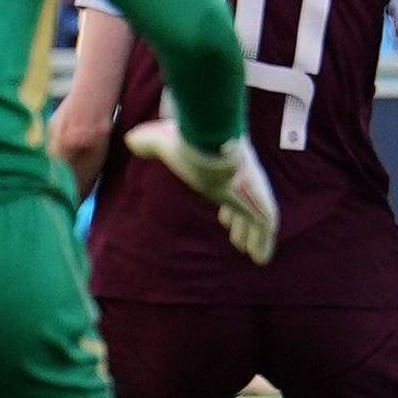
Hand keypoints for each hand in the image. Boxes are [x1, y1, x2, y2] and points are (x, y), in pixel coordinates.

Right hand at [125, 122, 279, 261]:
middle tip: (238, 240)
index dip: (227, 207)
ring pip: (257, 219)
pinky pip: (266, 228)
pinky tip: (261, 259)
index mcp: (220, 169)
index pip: (227, 190)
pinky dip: (264, 244)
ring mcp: (253, 194)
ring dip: (252, 236)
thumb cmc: (186, 144)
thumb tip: (131, 139)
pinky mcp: (261, 205)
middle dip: (241, 223)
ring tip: (249, 252)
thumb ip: (148, 143)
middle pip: (244, 206)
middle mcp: (240, 181)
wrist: (209, 146)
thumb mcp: (160, 141)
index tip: (224, 219)